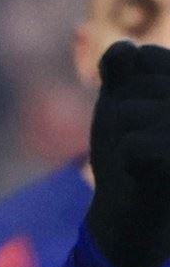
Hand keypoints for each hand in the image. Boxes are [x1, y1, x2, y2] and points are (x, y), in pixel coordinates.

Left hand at [86, 41, 169, 266]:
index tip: (135, 110)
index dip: (126, 83)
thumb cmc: (127, 155)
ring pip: (128, 112)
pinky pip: (134, 146)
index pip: (146, 55)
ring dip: (119, 134)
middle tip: (134, 141)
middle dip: (121, 110)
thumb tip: (127, 48)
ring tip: (140, 158)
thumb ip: (123, 71)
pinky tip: (142, 174)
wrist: (131, 218)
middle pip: (137, 83)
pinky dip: (126, 159)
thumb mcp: (121, 102)